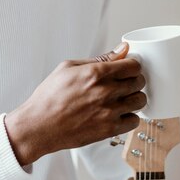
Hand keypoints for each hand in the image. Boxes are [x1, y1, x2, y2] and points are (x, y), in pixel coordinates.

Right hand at [4, 42, 145, 165]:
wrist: (39, 125)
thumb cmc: (50, 96)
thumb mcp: (69, 67)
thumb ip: (99, 59)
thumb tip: (122, 49)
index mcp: (95, 73)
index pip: (133, 65)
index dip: (132, 66)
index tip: (127, 69)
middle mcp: (105, 92)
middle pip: (139, 82)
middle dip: (133, 80)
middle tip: (123, 83)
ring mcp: (109, 112)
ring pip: (140, 101)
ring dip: (134, 98)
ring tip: (122, 99)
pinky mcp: (109, 129)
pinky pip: (134, 121)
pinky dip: (130, 117)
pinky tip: (118, 114)